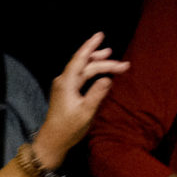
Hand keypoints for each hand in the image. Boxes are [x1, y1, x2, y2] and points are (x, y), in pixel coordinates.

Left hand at [41, 33, 131, 154]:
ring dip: (98, 65)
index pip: (80, 59)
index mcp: (67, 82)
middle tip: (123, 64)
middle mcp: (64, 81)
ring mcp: (64, 86)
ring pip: (83, 70)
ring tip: (111, 58)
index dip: (90, 46)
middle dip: (104, 62)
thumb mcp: (86, 112)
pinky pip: (81, 77)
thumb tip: (107, 79)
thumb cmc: (68, 128)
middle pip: (85, 65)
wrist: (53, 140)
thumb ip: (97, 94)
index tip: (100, 35)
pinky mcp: (66, 92)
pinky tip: (100, 74)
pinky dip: (92, 73)